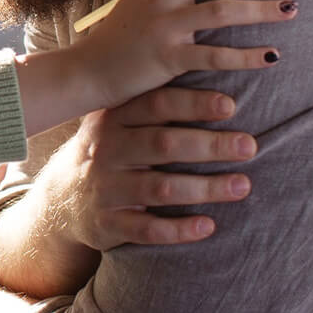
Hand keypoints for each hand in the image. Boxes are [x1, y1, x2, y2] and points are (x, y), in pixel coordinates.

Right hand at [0, 88, 256, 297]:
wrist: (62, 198)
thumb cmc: (110, 152)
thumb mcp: (117, 123)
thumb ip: (152, 106)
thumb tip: (215, 83)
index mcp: (113, 119)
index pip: (154, 105)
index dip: (192, 104)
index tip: (230, 106)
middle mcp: (107, 150)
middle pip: (161, 144)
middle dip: (209, 145)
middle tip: (249, 146)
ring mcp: (105, 187)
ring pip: (158, 187)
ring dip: (204, 188)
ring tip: (243, 185)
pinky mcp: (107, 223)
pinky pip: (145, 229)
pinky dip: (178, 229)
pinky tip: (208, 226)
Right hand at [55, 0, 294, 121]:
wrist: (87, 71)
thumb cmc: (116, 40)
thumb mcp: (137, 3)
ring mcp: (165, 28)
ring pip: (220, 11)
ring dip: (261, 8)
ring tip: (291, 7)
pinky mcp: (169, 58)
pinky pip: (216, 57)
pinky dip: (247, 57)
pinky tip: (272, 56)